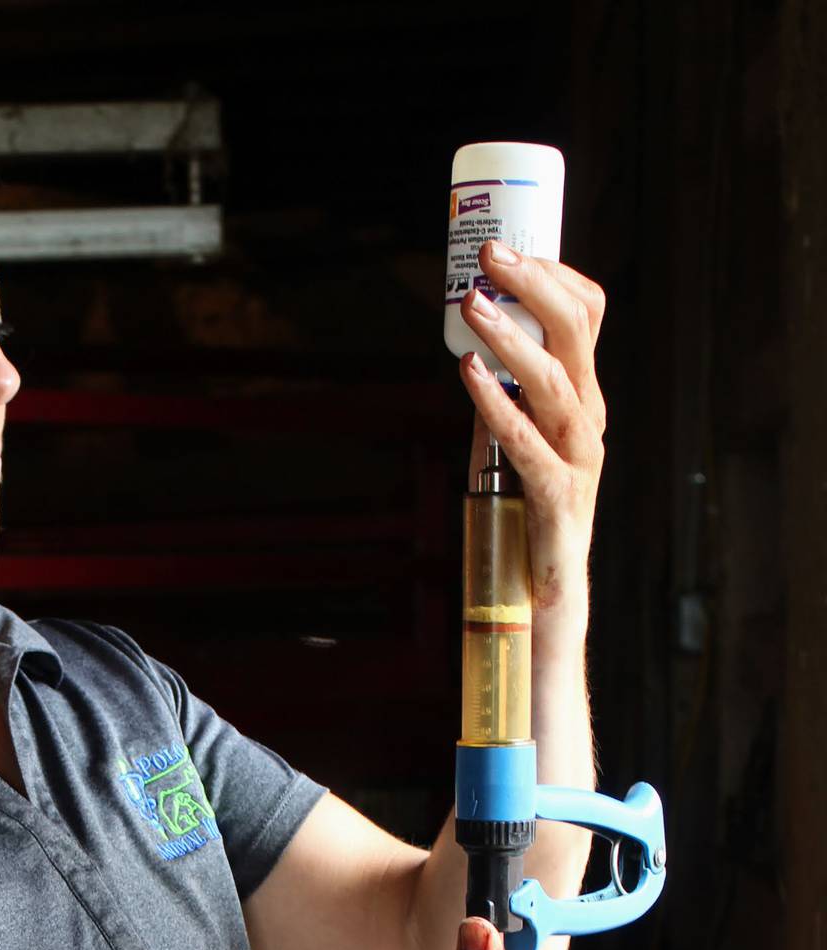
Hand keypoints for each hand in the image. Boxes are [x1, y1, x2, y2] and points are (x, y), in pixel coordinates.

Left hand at [459, 240, 606, 619]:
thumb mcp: (520, 441)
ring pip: (552, 379)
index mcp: (584, 398)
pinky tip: (469, 375)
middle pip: (575, 333)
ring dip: (509, 336)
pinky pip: (526, 439)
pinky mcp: (557, 493)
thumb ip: (504, 401)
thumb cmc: (528, 513)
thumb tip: (470, 352)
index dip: (552, 275)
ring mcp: (579, 455)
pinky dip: (496, 403)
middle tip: (489, 256)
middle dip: (532, 285)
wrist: (546, 590)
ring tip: (472, 305)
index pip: (586, 316)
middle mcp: (589, 418)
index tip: (508, 250)